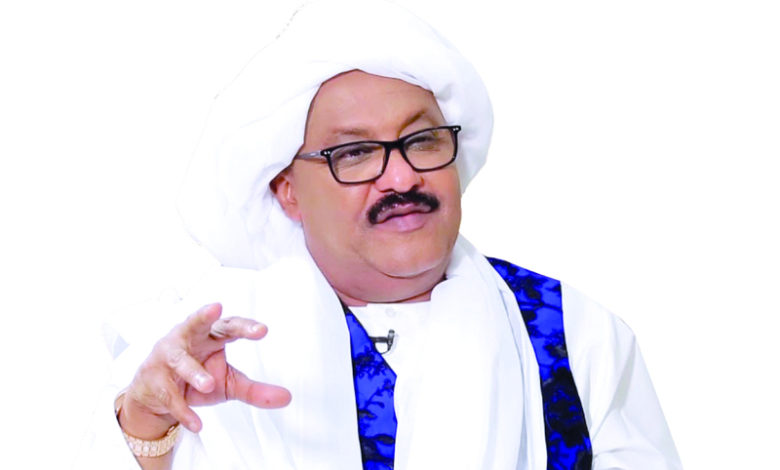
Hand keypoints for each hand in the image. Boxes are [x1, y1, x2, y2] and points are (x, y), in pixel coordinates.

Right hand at [118, 303, 291, 438]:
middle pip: (195, 323)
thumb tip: (287, 397)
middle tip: (216, 307)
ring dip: (194, 372)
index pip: (229, 326)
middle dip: (203, 315)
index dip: (244, 327)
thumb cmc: (197, 379)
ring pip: (180, 360)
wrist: (156, 397)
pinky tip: (198, 424)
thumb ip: (255, 390)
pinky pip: (170, 395)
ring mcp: (167, 358)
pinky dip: (184, 410)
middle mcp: (187, 339)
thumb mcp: (229, 384)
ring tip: (208, 385)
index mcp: (210, 336)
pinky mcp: (153, 380)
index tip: (262, 331)